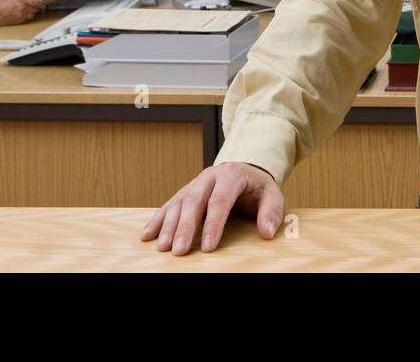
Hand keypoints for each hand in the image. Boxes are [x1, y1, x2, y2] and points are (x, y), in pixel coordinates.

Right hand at [0, 0, 46, 25]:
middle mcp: (24, 6)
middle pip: (39, 4)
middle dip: (39, 3)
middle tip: (37, 1)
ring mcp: (23, 14)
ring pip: (35, 12)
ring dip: (33, 9)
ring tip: (26, 7)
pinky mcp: (22, 21)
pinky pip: (30, 17)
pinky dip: (29, 15)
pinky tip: (23, 13)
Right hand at [141, 161, 284, 254]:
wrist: (246, 169)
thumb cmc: (258, 187)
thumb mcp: (272, 194)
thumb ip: (271, 212)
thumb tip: (267, 232)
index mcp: (231, 175)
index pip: (220, 201)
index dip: (213, 225)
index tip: (207, 247)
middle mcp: (210, 176)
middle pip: (194, 201)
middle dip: (185, 227)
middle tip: (178, 251)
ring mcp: (195, 182)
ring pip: (178, 202)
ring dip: (168, 225)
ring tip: (162, 247)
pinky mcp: (186, 191)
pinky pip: (169, 204)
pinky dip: (157, 220)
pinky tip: (147, 235)